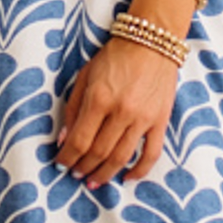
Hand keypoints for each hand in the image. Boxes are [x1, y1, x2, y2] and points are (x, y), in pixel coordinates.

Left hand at [55, 37, 179, 187]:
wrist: (152, 41)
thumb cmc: (114, 57)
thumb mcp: (85, 76)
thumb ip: (73, 108)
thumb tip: (64, 140)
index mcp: (99, 99)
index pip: (79, 140)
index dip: (67, 158)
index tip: (61, 165)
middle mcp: (121, 111)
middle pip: (98, 153)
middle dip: (83, 168)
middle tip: (76, 174)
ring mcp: (143, 118)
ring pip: (121, 158)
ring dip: (105, 175)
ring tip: (94, 181)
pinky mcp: (160, 121)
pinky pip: (151, 154)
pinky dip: (139, 170)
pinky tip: (127, 178)